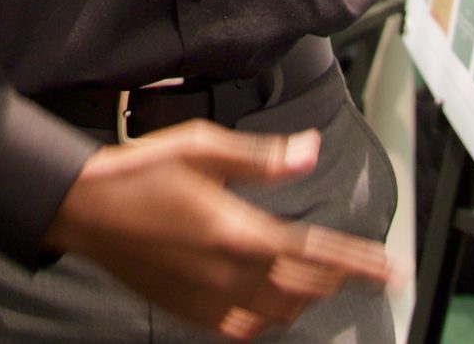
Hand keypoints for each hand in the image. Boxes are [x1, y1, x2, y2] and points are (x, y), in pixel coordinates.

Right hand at [46, 123, 396, 339]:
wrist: (84, 209)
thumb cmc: (138, 173)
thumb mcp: (203, 147)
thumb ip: (263, 158)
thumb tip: (309, 153)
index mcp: (241, 232)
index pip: (319, 255)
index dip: (361, 264)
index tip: (389, 269)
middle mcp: (231, 273)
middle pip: (307, 290)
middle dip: (337, 279)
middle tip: (356, 268)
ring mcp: (210, 299)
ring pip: (280, 314)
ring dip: (305, 298)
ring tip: (315, 280)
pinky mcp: (190, 311)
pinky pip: (243, 327)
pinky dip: (266, 316)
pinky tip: (265, 301)